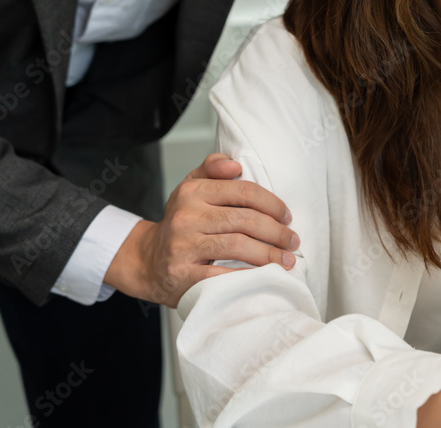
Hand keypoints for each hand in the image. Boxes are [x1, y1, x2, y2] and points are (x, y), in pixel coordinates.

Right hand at [104, 153, 299, 306]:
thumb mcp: (191, 189)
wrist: (148, 262)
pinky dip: (247, 276)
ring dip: (269, 255)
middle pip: (244, 220)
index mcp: (192, 191)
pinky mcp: (182, 274)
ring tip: (287, 260)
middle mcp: (186, 216)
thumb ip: (212, 169)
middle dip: (276, 232)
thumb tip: (235, 164)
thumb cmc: (182, 224)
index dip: (272, 204)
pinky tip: (264, 277)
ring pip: (237, 245)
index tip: (287, 217)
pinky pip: (221, 275)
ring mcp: (183, 246)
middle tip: (292, 241)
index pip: (243, 191)